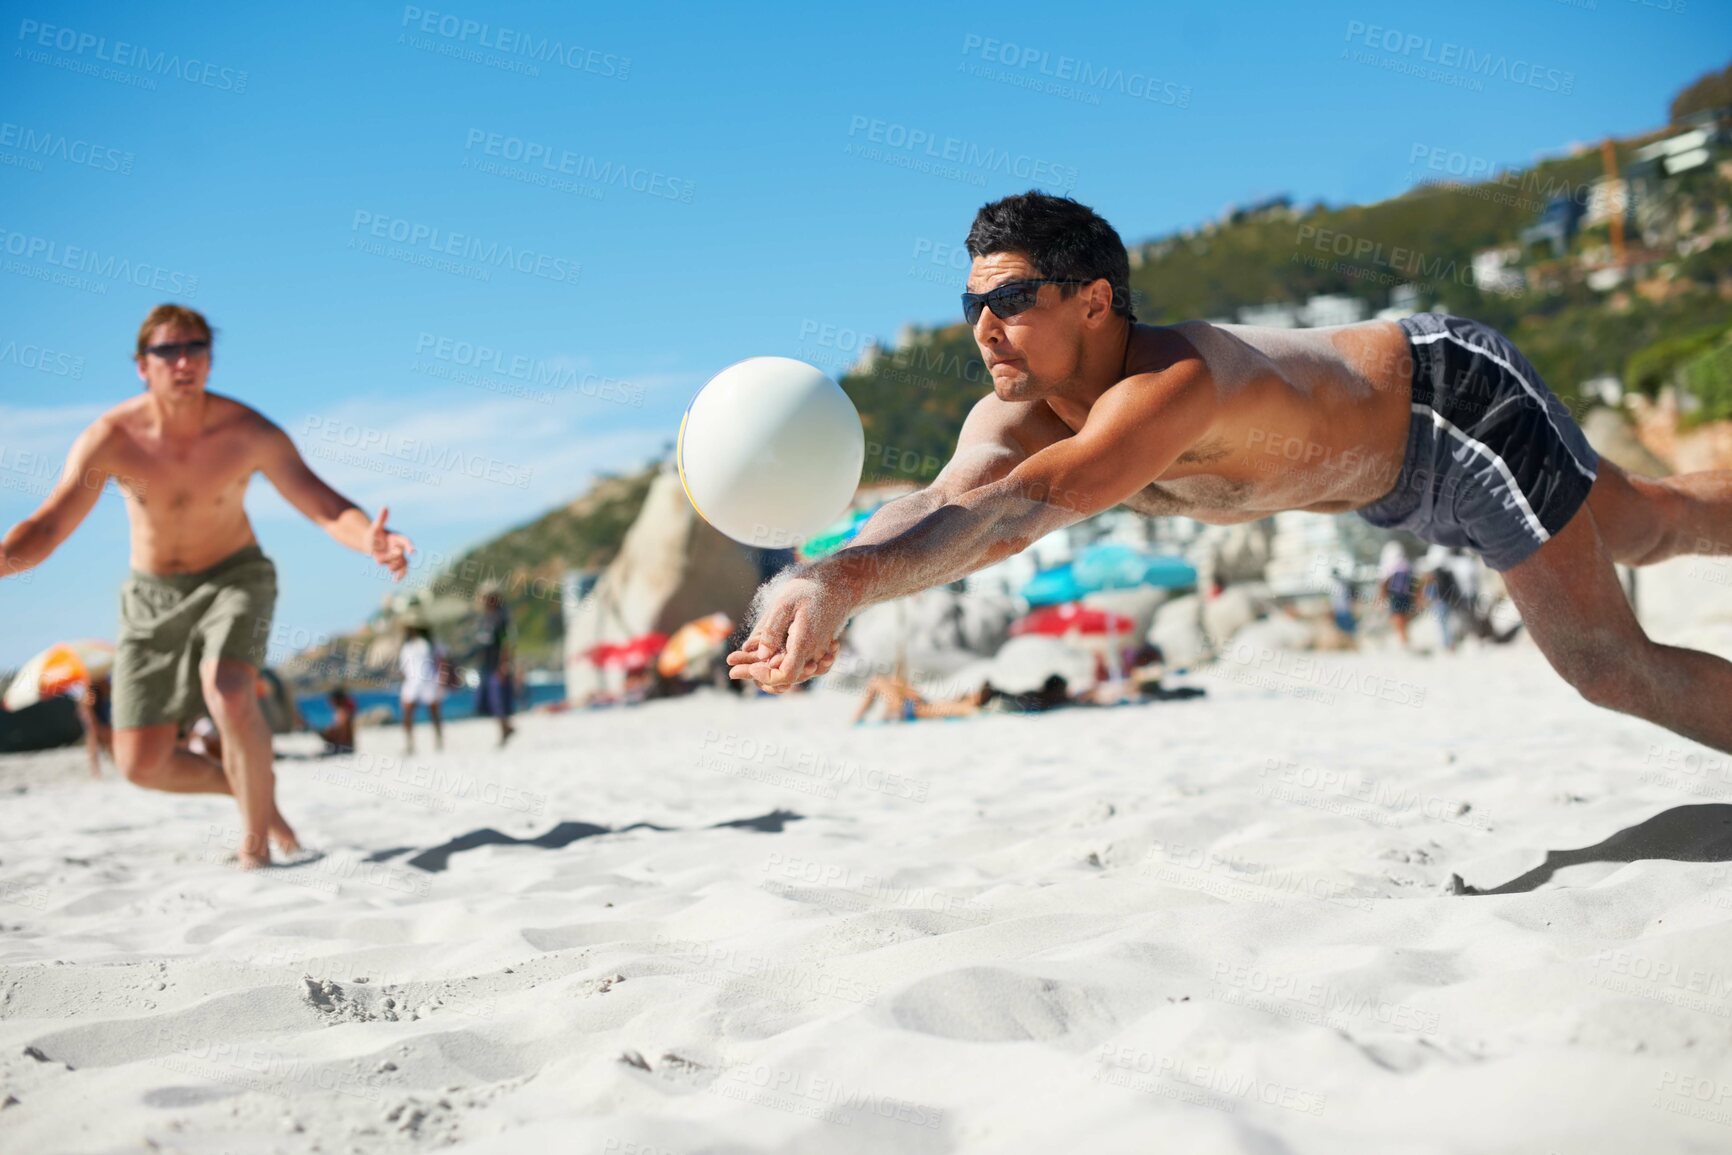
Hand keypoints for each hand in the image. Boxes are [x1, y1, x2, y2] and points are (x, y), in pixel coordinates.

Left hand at [369, 505, 413, 579]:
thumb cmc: (374, 534)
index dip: (410, 546)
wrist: (371, 542)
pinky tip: (396, 580)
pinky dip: (399, 575)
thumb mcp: (375, 527)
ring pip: (401, 564)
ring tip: (387, 568)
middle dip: (391, 559)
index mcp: (397, 539)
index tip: (413, 552)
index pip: (406, 542)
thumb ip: (382, 519)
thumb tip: (385, 506)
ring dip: (394, 567)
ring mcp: (397, 556)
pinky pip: (400, 570)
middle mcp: (400, 548)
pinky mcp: (394, 563)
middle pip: (400, 556)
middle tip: (377, 560)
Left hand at [726, 575, 847, 692]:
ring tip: (743, 661)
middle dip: (760, 673)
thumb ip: (772, 631)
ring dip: (769, 671)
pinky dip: (783, 666)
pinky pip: (802, 668)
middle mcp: (814, 654)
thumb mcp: (784, 604)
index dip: (766, 676)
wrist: (836, 586)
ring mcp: (818, 655)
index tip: (750, 667)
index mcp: (805, 643)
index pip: (786, 675)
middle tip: (733, 663)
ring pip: (794, 675)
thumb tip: (761, 655)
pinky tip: (766, 660)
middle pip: (787, 678)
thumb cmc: (808, 591)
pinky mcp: (819, 652)